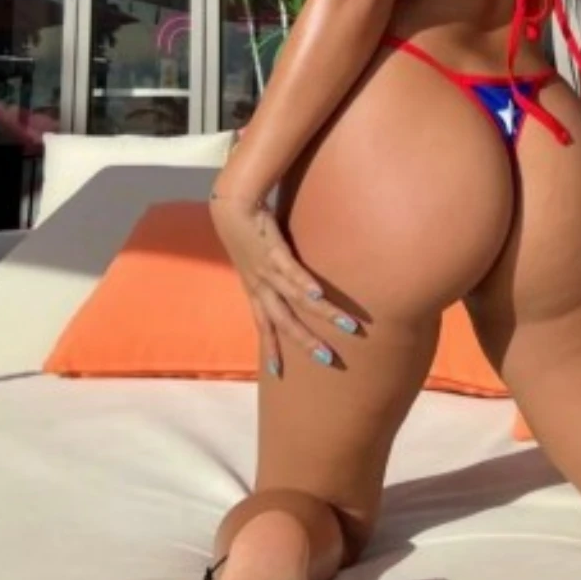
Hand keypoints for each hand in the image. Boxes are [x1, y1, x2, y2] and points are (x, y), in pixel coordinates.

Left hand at [208, 195, 360, 377]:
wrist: (232, 204)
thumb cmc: (247, 229)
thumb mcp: (256, 258)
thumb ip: (271, 273)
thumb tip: (288, 283)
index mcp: (255, 290)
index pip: (263, 326)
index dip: (271, 348)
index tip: (277, 374)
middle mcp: (260, 285)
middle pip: (283, 321)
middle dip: (306, 343)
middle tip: (329, 360)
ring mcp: (267, 270)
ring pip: (296, 300)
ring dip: (323, 315)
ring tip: (349, 326)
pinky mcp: (274, 250)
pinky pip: (293, 271)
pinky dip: (306, 285)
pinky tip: (318, 297)